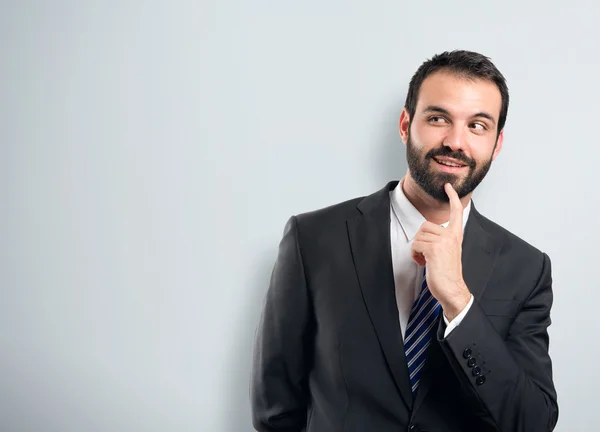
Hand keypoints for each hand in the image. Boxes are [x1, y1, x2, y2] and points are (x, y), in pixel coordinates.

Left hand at [410, 183, 470, 320]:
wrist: (452, 289)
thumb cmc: (447, 272)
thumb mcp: (448, 251)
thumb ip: (441, 239)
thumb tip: (425, 235)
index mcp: (456, 235)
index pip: (456, 212)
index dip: (452, 198)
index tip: (448, 186)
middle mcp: (451, 236)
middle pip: (424, 226)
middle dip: (420, 240)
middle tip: (426, 254)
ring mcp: (443, 242)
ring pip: (418, 236)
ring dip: (417, 249)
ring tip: (426, 260)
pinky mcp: (434, 249)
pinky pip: (415, 245)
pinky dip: (414, 255)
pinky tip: (423, 263)